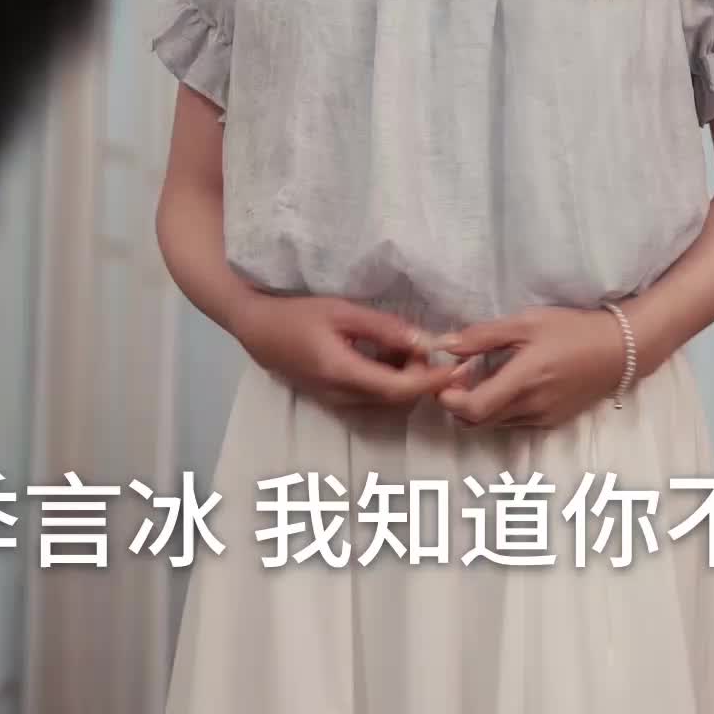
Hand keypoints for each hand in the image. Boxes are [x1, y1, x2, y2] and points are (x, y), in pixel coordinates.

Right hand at [234, 293, 459, 415]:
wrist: (256, 330)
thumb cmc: (296, 314)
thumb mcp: (341, 311)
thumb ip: (383, 327)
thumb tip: (424, 341)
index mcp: (342, 372)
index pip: (399, 389)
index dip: (432, 382)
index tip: (457, 367)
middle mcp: (341, 397)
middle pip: (397, 399)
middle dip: (422, 378)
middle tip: (432, 346)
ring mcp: (335, 402)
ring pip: (386, 400)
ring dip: (406, 379)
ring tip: (408, 345)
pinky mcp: (333, 400)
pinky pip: (372, 397)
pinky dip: (389, 380)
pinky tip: (388, 354)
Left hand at [431, 306, 626, 429]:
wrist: (619, 351)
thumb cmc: (573, 330)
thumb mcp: (527, 322)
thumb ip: (483, 336)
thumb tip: (446, 344)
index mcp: (523, 380)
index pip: (473, 408)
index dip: (449, 399)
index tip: (444, 380)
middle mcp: (531, 407)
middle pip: (477, 421)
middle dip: (457, 404)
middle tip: (456, 378)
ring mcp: (542, 418)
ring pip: (494, 425)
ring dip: (478, 408)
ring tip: (480, 379)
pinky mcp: (551, 422)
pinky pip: (513, 423)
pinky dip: (499, 411)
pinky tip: (505, 386)